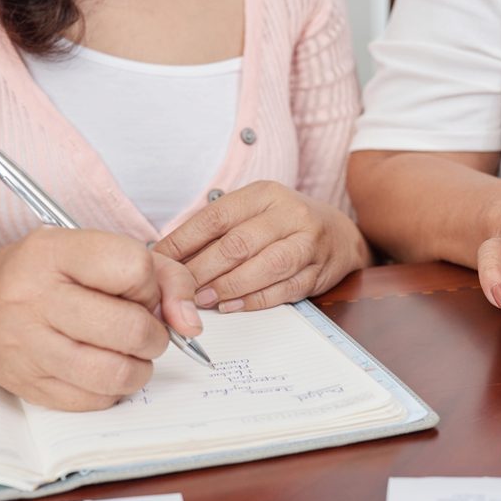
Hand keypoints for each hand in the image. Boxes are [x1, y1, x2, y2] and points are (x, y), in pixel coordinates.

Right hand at [0, 228, 201, 410]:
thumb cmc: (45, 277)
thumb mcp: (95, 252)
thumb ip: (162, 275)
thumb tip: (190, 324)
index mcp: (53, 252)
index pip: (134, 267)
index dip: (150, 284)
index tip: (137, 290)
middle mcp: (33, 297)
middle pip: (131, 329)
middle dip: (154, 334)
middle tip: (143, 329)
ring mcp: (27, 346)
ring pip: (117, 373)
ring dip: (139, 368)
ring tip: (128, 354)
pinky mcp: (28, 385)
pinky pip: (97, 400)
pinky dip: (113, 389)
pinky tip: (102, 369)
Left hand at [153, 181, 371, 311]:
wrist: (340, 235)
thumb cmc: (285, 225)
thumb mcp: (254, 212)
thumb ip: (218, 229)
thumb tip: (168, 253)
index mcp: (265, 193)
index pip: (215, 216)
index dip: (184, 241)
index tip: (160, 260)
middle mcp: (289, 214)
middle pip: (237, 244)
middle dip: (202, 269)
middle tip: (178, 288)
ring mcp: (308, 243)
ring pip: (263, 267)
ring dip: (227, 287)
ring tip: (200, 300)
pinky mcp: (318, 272)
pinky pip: (283, 290)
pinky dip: (253, 300)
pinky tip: (231, 306)